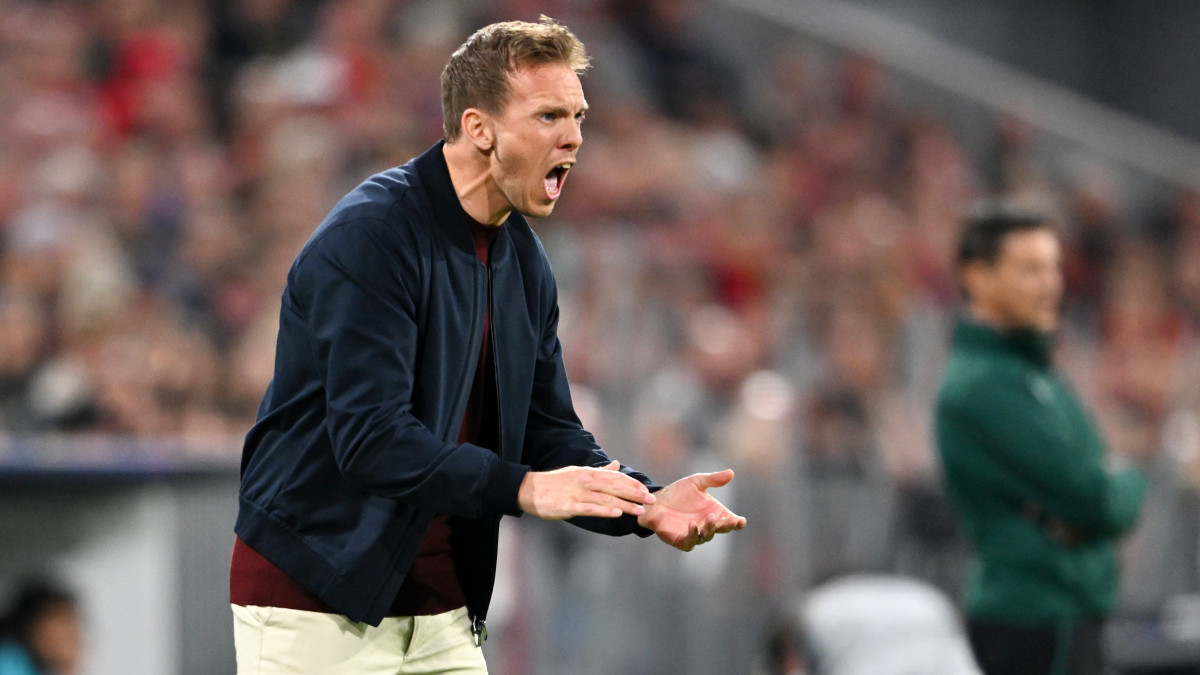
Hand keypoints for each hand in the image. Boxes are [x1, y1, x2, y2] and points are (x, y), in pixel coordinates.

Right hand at [518, 460, 655, 519]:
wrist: (529, 489)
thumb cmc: (555, 482)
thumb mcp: (578, 472)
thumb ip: (599, 470)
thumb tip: (616, 465)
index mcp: (588, 472)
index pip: (616, 477)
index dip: (632, 484)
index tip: (646, 491)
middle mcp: (585, 481)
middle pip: (615, 487)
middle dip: (635, 494)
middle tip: (651, 501)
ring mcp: (577, 493)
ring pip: (606, 498)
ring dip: (625, 504)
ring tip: (639, 510)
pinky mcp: (569, 506)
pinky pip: (590, 508)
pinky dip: (605, 510)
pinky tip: (617, 513)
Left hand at [637, 469, 745, 550]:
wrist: (655, 501)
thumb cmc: (678, 493)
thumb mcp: (696, 482)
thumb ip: (713, 479)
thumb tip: (731, 473)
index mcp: (715, 513)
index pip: (730, 521)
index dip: (737, 523)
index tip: (741, 521)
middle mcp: (707, 526)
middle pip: (721, 529)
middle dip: (727, 525)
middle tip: (731, 520)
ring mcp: (695, 534)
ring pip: (707, 536)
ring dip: (710, 528)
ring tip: (711, 518)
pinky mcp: (681, 540)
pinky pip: (690, 541)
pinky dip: (693, 535)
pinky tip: (693, 525)